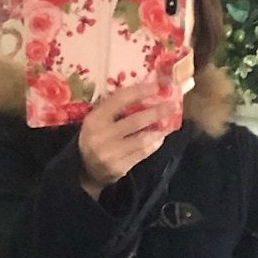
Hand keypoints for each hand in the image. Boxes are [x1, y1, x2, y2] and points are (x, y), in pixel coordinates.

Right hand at [77, 84, 177, 198]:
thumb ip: (114, 109)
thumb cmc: (94, 139)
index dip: (140, 91)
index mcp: (95, 119)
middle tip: (173, 105)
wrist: (84, 171)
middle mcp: (102, 135)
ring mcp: (111, 153)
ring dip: (159, 130)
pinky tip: (159, 139)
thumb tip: (144, 94)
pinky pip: (141, 154)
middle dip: (157, 112)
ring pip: (141, 139)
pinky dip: (153, 145)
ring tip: (170, 123)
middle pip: (135, 120)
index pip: (120, 99)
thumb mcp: (97, 121)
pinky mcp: (119, 167)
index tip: (157, 87)